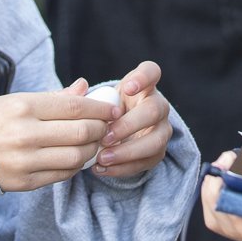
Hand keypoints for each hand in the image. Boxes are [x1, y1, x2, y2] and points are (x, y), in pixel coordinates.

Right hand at [0, 79, 112, 191]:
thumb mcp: (18, 100)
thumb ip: (55, 97)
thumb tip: (85, 88)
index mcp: (24, 107)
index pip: (74, 107)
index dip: (99, 108)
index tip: (111, 109)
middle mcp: (25, 134)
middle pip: (80, 132)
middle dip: (100, 129)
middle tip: (106, 126)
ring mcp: (25, 161)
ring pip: (76, 157)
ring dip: (91, 150)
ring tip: (92, 143)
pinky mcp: (24, 182)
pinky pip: (62, 174)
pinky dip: (75, 166)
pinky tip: (75, 157)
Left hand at [91, 60, 174, 178]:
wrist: (116, 133)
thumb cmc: (105, 110)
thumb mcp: (98, 99)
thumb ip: (88, 96)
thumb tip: (80, 87)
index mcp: (144, 86)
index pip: (151, 72)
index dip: (143, 78)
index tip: (127, 88)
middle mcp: (158, 106)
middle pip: (154, 111)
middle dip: (129, 125)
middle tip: (105, 136)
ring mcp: (161, 130)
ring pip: (154, 142)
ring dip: (127, 152)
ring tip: (102, 158)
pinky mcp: (157, 153)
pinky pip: (145, 163)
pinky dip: (122, 168)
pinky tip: (101, 169)